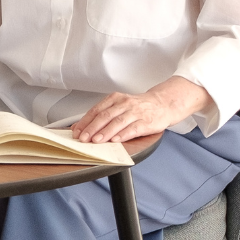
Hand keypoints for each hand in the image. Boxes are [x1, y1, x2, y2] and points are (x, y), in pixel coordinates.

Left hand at [71, 76, 212, 143]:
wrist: (162, 104)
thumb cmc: (137, 107)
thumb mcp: (118, 106)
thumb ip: (101, 115)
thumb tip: (80, 127)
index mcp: (115, 99)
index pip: (96, 110)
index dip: (85, 122)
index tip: (76, 131)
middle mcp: (124, 104)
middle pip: (105, 116)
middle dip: (92, 128)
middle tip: (83, 138)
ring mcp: (136, 112)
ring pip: (117, 122)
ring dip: (105, 132)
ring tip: (96, 140)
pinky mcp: (146, 121)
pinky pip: (133, 128)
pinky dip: (123, 134)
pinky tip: (116, 140)